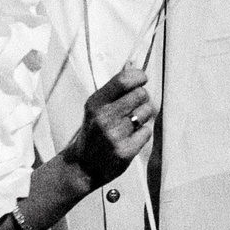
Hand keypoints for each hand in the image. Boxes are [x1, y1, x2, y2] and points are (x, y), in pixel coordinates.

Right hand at [66, 66, 154, 186]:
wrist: (82, 166)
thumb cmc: (93, 130)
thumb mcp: (96, 106)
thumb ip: (115, 88)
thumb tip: (134, 64)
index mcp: (95, 103)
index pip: (124, 80)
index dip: (138, 76)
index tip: (142, 79)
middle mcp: (104, 118)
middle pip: (141, 94)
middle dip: (141, 99)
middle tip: (133, 108)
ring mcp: (114, 135)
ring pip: (147, 112)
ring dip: (143, 116)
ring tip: (130, 124)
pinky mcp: (125, 152)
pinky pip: (147, 132)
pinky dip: (142, 134)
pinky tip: (130, 138)